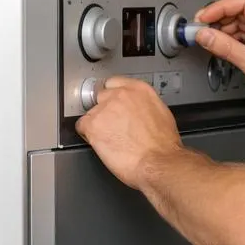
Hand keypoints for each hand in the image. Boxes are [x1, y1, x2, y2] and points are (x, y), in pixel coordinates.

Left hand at [76, 76, 182, 192]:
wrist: (157, 162)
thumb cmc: (163, 145)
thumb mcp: (160, 114)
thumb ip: (144, 105)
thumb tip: (137, 110)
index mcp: (139, 89)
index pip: (115, 83)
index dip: (113, 97)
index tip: (113, 106)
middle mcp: (120, 94)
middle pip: (101, 96)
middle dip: (105, 111)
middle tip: (113, 126)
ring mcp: (105, 108)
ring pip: (92, 113)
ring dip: (98, 124)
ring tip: (111, 139)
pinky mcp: (93, 124)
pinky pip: (82, 126)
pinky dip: (88, 135)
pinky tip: (101, 143)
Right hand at [193, 0, 244, 108]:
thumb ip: (225, 47)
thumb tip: (205, 35)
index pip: (244, 1)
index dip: (220, 7)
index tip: (204, 17)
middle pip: (242, 8)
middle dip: (220, 18)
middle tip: (202, 28)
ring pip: (242, 18)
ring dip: (225, 28)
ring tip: (210, 38)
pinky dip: (233, 35)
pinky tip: (223, 43)